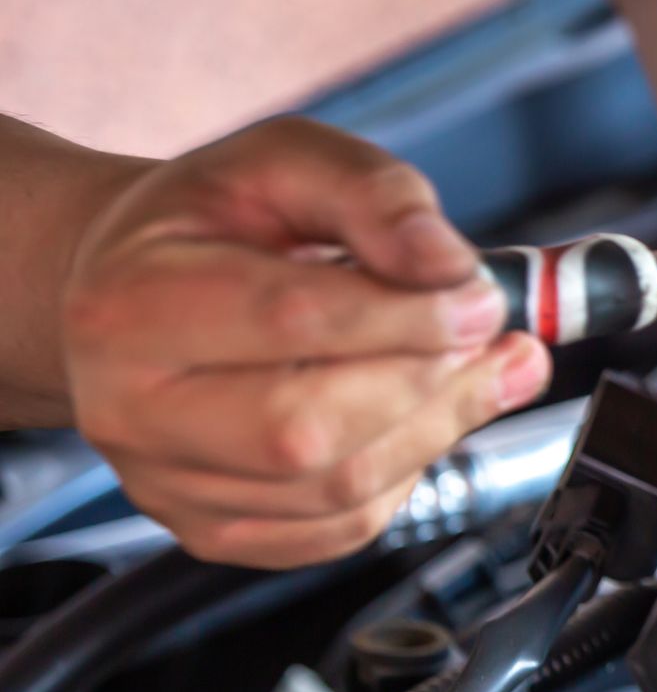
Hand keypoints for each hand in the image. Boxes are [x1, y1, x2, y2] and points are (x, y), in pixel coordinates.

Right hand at [62, 118, 551, 566]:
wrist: (129, 284)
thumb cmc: (209, 221)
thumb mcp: (283, 161)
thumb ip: (373, 194)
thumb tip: (448, 264)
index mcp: (133, 301)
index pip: (292, 320)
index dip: (411, 315)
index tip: (482, 299)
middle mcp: (131, 407)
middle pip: (307, 426)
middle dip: (430, 383)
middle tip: (492, 339)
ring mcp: (165, 482)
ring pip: (335, 490)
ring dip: (436, 429)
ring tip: (480, 371)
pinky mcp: (210, 529)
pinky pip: (338, 529)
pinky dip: (405, 476)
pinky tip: (422, 418)